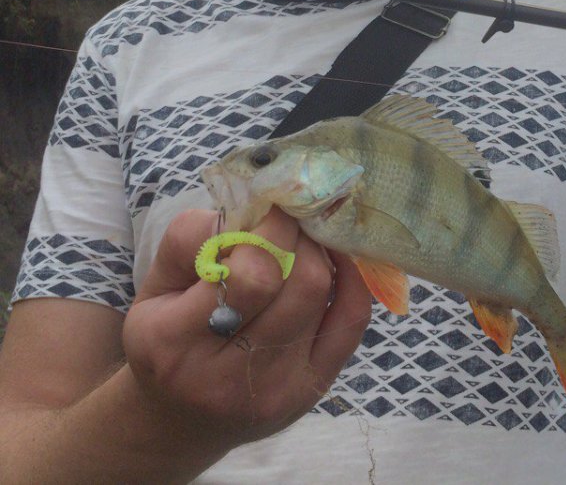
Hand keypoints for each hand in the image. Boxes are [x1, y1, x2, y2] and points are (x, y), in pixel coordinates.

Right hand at [122, 207, 370, 447]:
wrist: (179, 420)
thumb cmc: (166, 337)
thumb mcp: (155, 286)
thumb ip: (191, 240)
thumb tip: (251, 205)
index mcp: (174, 343)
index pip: (251, 272)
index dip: (272, 227)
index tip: (271, 204)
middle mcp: (226, 377)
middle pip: (299, 283)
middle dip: (299, 236)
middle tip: (289, 218)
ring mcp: (276, 389)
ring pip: (322, 293)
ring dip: (318, 251)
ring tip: (300, 239)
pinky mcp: (312, 390)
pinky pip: (350, 320)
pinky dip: (350, 277)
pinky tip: (333, 258)